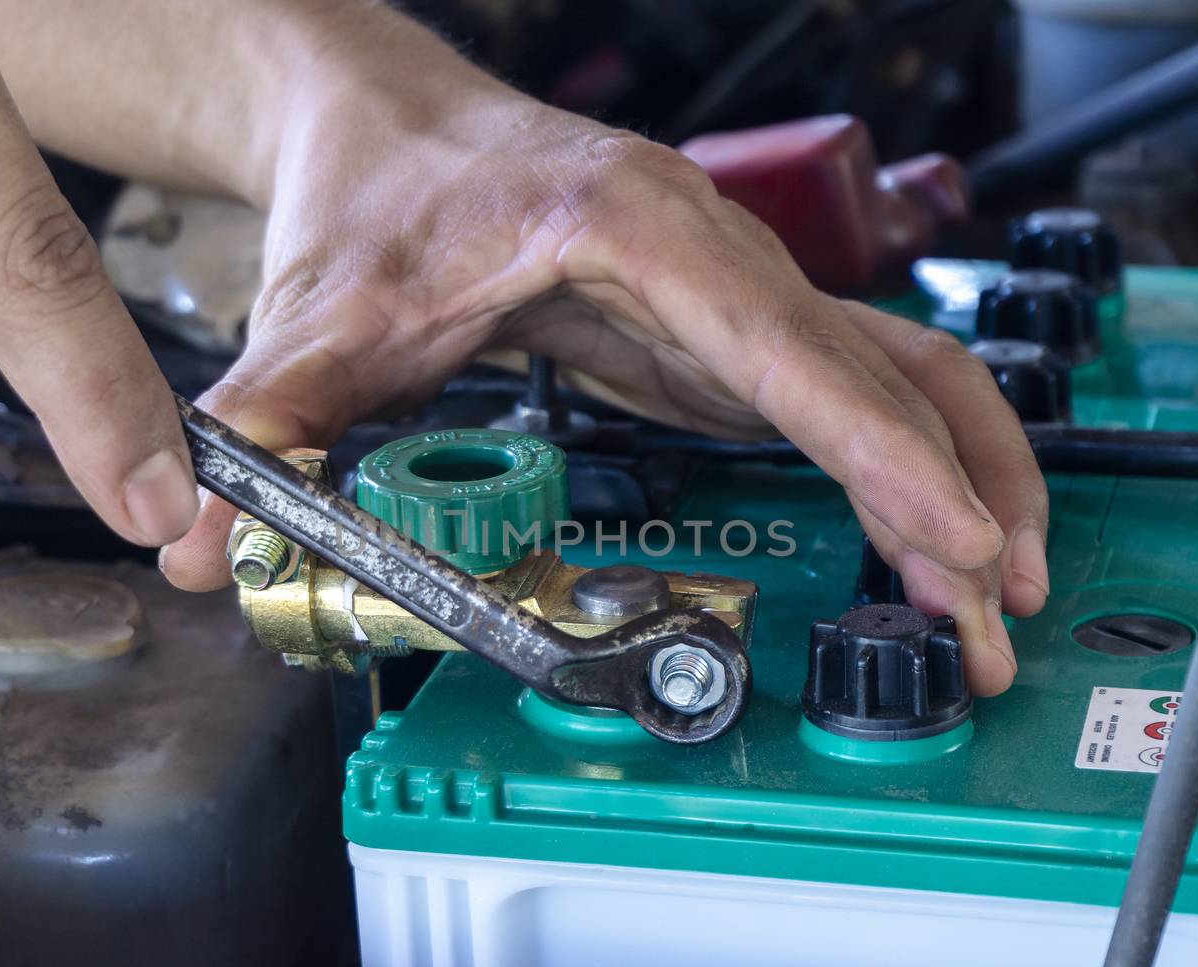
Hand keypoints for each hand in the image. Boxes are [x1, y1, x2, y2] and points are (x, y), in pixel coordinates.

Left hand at [158, 40, 1048, 695]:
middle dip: (954, 493)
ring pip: (895, 371)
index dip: (880, 447)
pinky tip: (924, 534)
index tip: (948, 535)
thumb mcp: (318, 317)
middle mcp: (710, 254)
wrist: (388, 120)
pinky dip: (905, 461)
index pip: (788, 346)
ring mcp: (728, 290)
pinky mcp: (722, 330)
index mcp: (633, 231)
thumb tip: (202, 540)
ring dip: (958, 477)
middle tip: (991, 616)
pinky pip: (851, 389)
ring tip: (995, 589)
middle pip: (880, 365)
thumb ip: (267, 428)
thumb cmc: (378, 194)